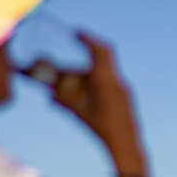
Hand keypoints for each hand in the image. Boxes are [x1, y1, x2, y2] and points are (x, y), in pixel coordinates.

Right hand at [53, 32, 146, 173]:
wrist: (126, 144)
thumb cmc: (102, 130)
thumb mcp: (79, 114)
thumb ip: (64, 103)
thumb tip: (49, 96)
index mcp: (106, 81)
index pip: (99, 51)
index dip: (88, 39)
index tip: (77, 32)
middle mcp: (117, 81)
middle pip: (104, 56)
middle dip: (90, 48)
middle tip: (78, 42)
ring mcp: (124, 88)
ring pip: (106, 70)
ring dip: (92, 68)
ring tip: (77, 75)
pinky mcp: (126, 96)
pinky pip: (111, 81)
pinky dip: (98, 80)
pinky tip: (89, 89)